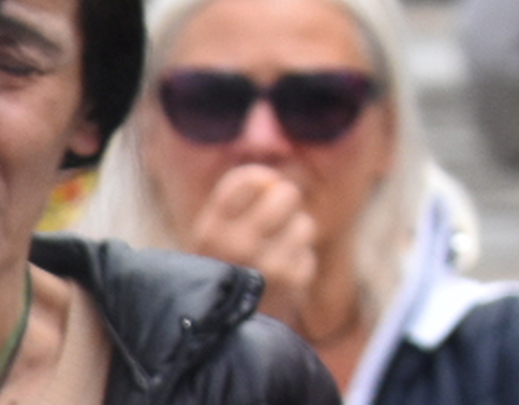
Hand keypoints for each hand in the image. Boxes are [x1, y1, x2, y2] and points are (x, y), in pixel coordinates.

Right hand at [186, 163, 317, 320]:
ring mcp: (265, 263)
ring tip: (271, 258)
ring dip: (294, 239)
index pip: (248, 178)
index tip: (261, 192)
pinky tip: (276, 282)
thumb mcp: (212, 241)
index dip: (263, 180)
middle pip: (286, 194)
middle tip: (274, 223)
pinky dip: (298, 266)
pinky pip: (308, 255)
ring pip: (304, 224)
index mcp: (210, 229)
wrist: (217, 342)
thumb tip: (272, 176)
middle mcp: (235, 243)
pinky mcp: (291, 282)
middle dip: (286, 206)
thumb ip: (236, 205)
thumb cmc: (218, 277)